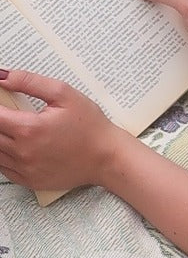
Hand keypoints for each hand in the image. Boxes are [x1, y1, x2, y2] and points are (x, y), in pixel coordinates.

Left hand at [0, 70, 119, 191]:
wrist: (106, 157)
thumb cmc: (90, 126)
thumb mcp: (64, 94)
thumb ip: (30, 82)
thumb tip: (4, 76)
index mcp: (29, 128)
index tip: (2, 98)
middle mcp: (22, 152)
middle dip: (1, 118)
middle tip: (11, 111)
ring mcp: (24, 169)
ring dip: (1, 136)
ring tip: (16, 125)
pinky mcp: (28, 180)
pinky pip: (3, 167)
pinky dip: (4, 154)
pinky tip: (17, 143)